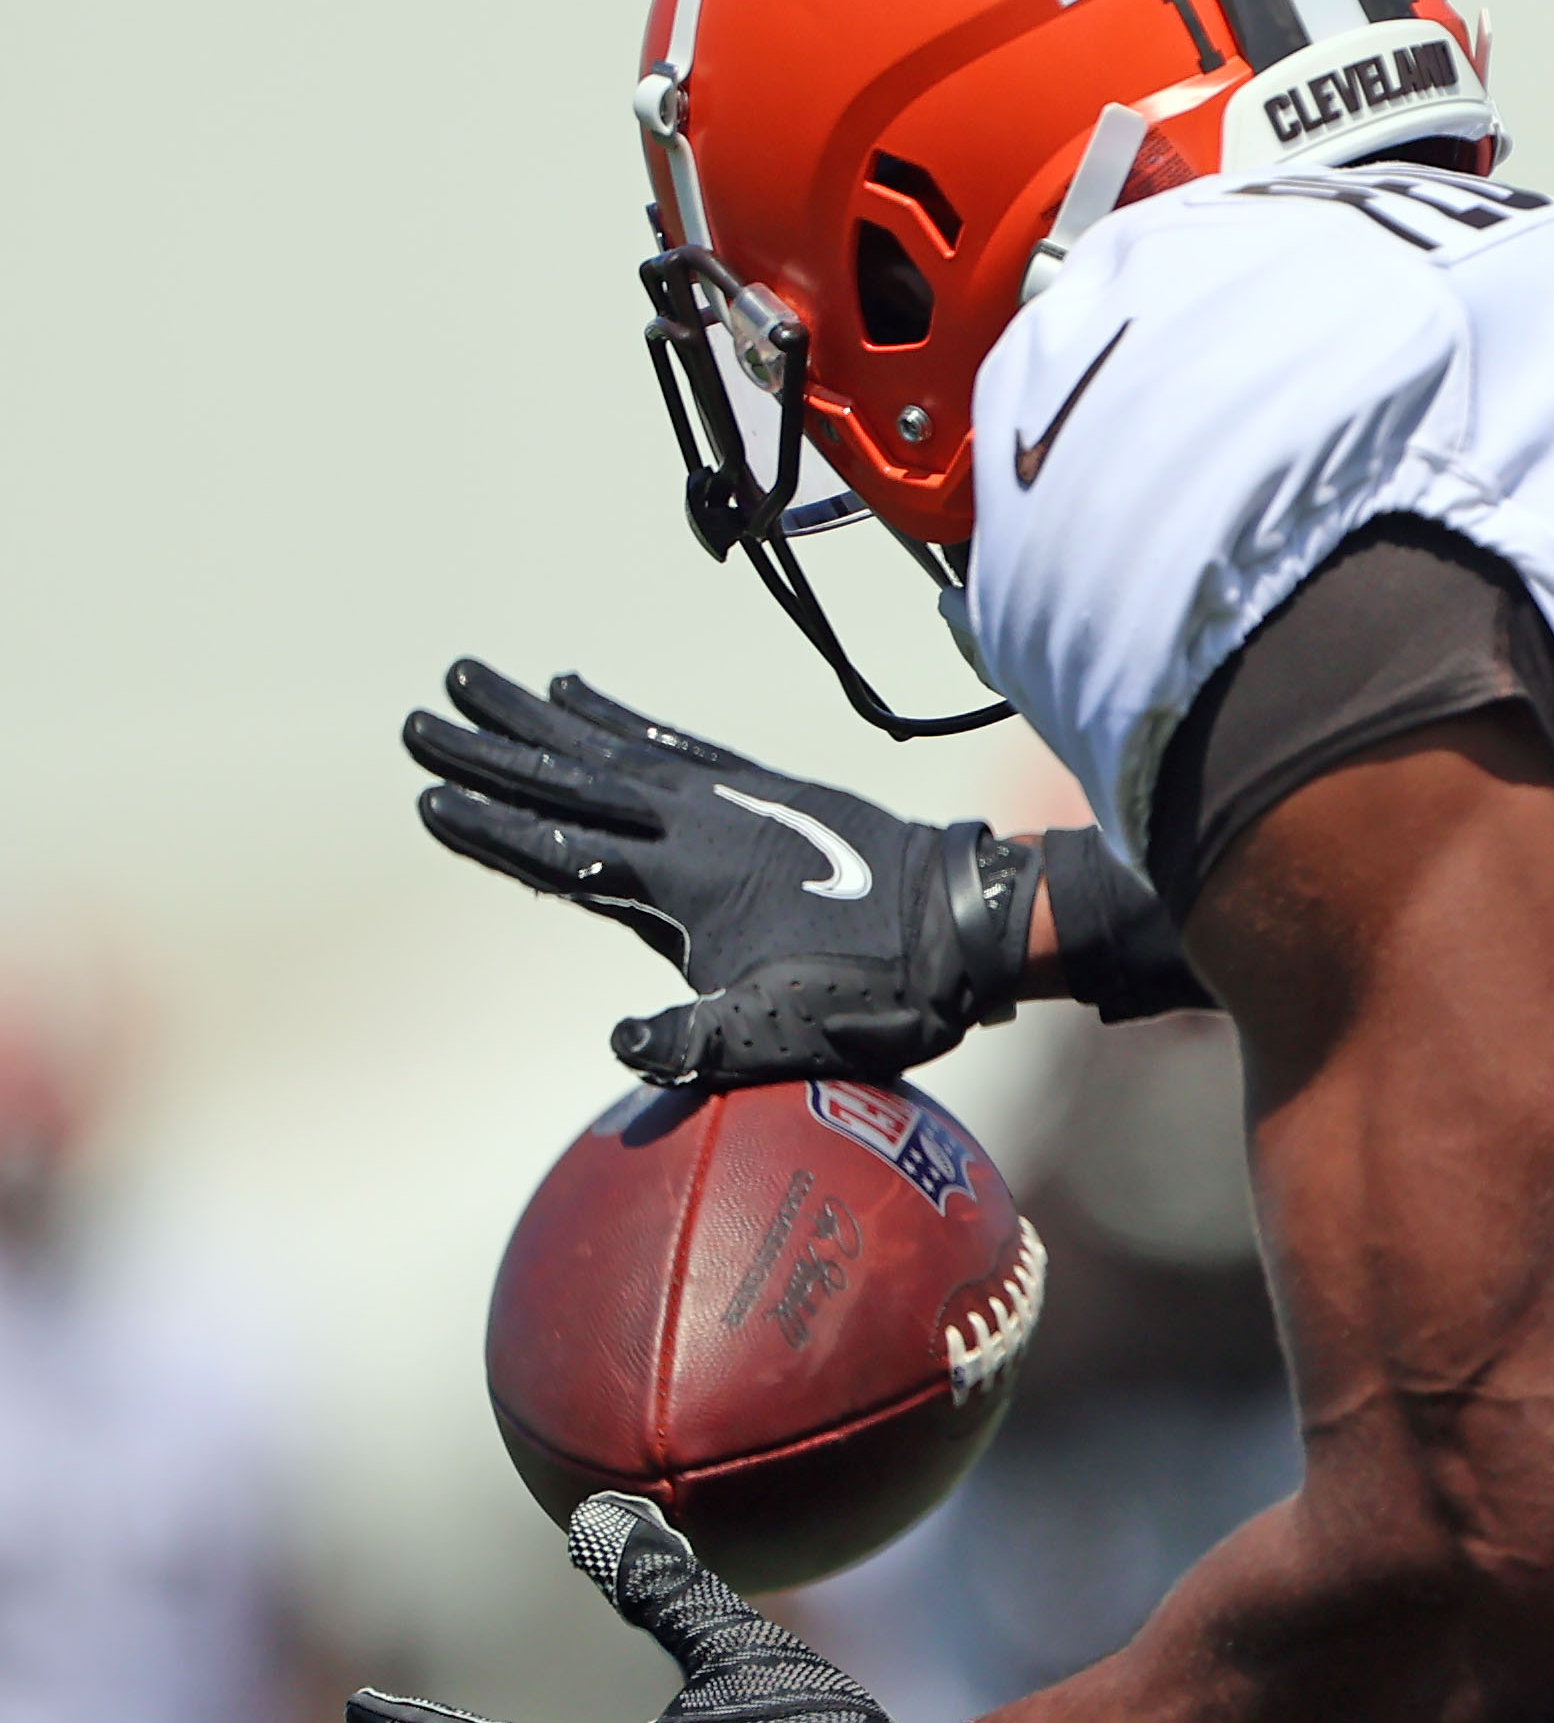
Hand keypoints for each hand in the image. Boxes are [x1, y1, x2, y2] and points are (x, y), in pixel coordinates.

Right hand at [405, 662, 1030, 1084]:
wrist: (969, 924)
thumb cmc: (882, 990)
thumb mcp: (788, 1033)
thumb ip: (702, 1041)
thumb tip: (622, 1042)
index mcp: (688, 883)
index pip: (564, 851)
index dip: (493, 828)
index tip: (426, 797)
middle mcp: (697, 825)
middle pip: (569, 781)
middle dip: (490, 754)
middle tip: (414, 719)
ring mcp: (729, 796)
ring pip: (608, 746)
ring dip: (535, 718)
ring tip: (473, 679)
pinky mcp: (761, 783)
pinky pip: (668, 739)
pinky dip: (617, 714)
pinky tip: (577, 689)